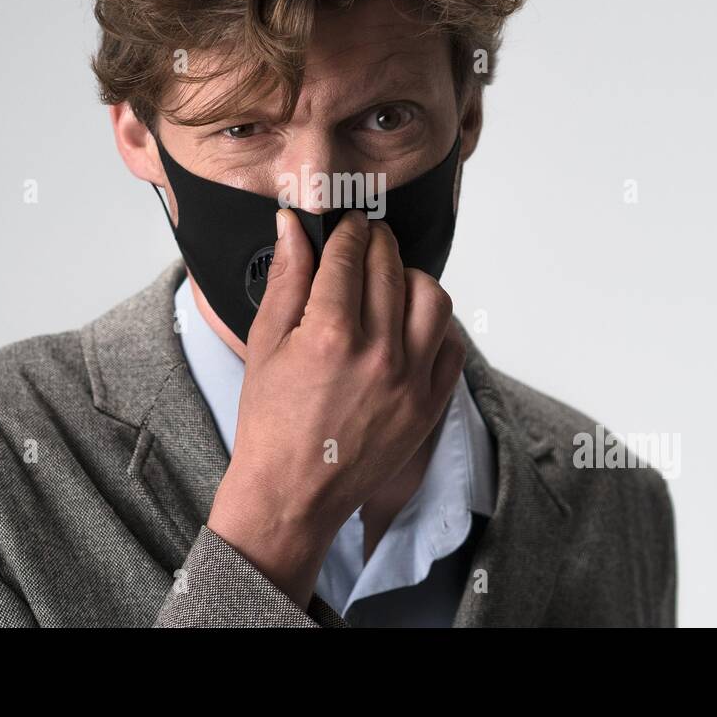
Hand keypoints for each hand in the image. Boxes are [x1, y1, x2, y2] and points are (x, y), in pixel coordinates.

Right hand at [206, 208, 465, 610]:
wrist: (293, 492)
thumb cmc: (271, 421)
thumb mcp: (265, 343)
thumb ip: (286, 278)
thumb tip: (293, 224)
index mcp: (330, 335)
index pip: (351, 257)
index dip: (349, 231)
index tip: (349, 224)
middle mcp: (378, 354)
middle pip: (392, 268)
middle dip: (378, 243)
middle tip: (368, 240)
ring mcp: (410, 380)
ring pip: (432, 298)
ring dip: (411, 278)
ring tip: (391, 280)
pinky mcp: (430, 404)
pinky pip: (451, 344)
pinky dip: (435, 324)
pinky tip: (410, 323)